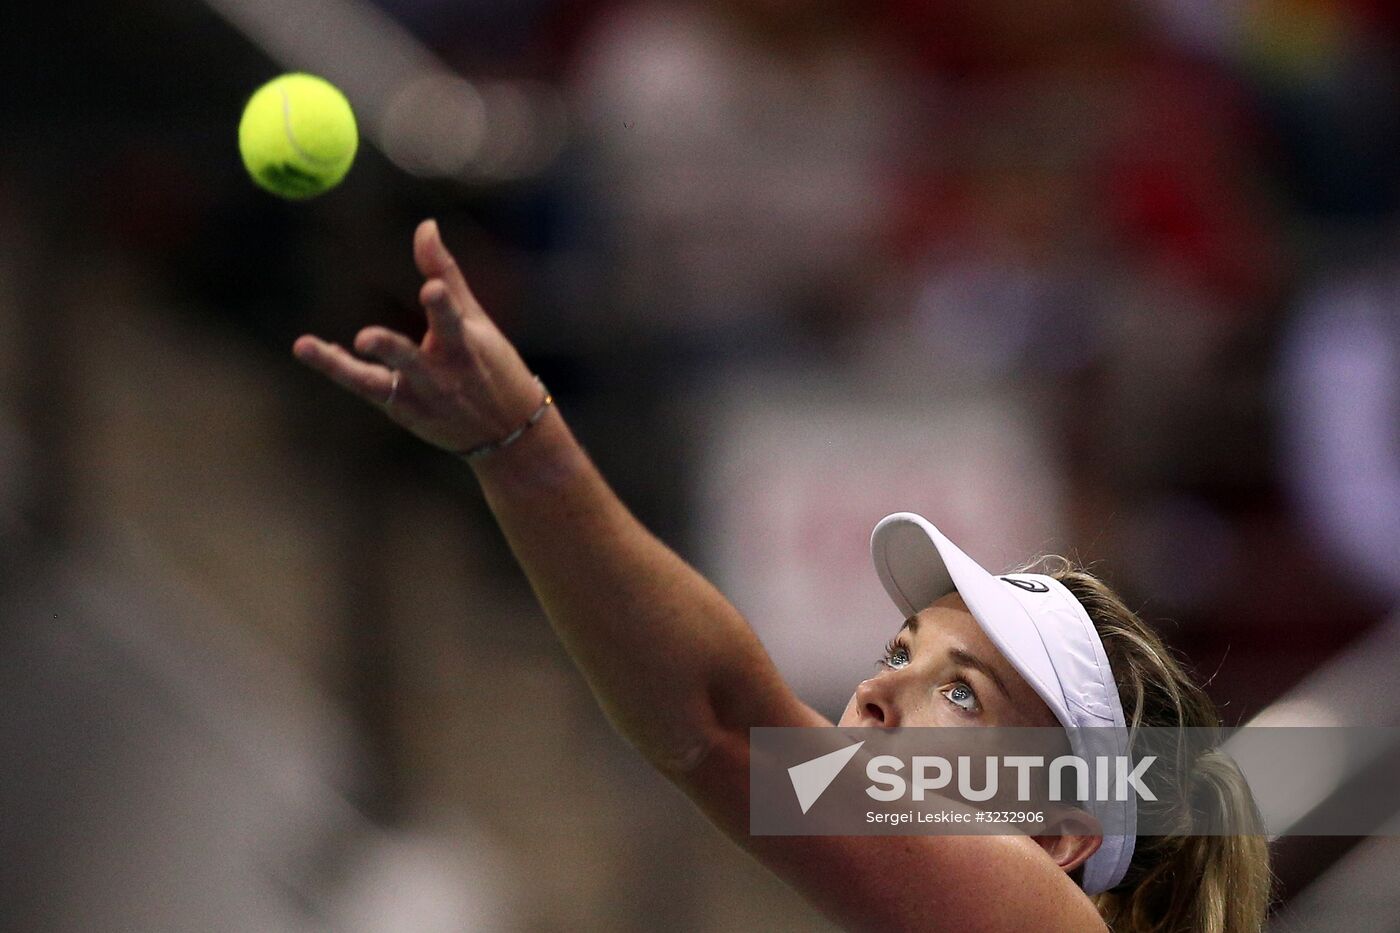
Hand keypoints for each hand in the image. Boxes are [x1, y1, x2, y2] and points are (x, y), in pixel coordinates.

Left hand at [293, 219, 544, 455]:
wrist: (507, 432)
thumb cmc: (491, 365)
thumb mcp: (476, 320)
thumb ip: (445, 274)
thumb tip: (426, 226)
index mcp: (465, 345)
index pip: (452, 321)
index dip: (442, 305)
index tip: (432, 290)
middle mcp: (441, 373)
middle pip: (410, 359)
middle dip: (389, 348)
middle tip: (365, 339)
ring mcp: (420, 396)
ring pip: (376, 382)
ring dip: (342, 367)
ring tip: (307, 347)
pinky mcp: (404, 410)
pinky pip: (366, 388)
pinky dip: (339, 368)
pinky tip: (312, 350)